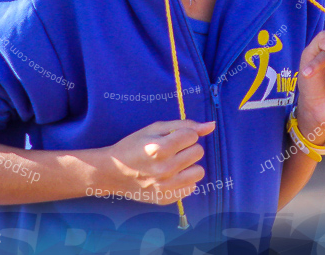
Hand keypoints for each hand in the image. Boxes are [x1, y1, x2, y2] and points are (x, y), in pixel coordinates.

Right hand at [97, 120, 214, 205]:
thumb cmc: (133, 146)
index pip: (192, 136)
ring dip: (189, 165)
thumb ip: (184, 125)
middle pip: (198, 152)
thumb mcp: (154, 129)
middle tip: (172, 150)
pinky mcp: (167, 199)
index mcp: (160, 148)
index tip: (172, 137)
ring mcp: (166, 187)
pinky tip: (171, 176)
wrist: (113, 172)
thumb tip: (211, 125)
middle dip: (188, 148)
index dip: (184, 134)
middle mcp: (165, 169)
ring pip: (199, 172)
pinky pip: (192, 187)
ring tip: (174, 163)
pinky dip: (184, 180)